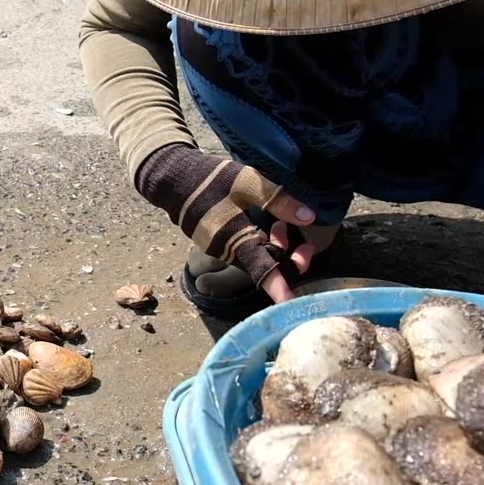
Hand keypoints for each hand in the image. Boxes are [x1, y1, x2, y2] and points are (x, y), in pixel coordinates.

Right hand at [136, 144, 316, 299]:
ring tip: (281, 225)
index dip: (278, 288)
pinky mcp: (219, 246)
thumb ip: (278, 200)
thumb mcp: (246, 182)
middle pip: (264, 267)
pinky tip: (267, 226)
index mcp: (234, 239)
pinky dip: (261, 244)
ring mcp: (221, 251)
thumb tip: (310, 218)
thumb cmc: (209, 180)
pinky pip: (246, 253)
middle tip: (304, 241)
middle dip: (288, 258)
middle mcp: (227, 252)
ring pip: (256, 259)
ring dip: (274, 247)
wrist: (173, 181)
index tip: (291, 304)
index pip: (262, 269)